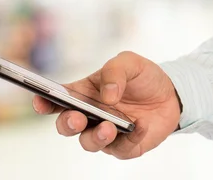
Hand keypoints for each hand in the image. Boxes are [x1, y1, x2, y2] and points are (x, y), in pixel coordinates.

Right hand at [33, 51, 180, 159]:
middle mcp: (89, 116)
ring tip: (109, 127)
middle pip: (66, 126)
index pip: (57, 99)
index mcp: (83, 93)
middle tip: (77, 118)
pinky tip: (139, 126)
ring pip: (88, 142)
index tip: (40, 100)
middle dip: (67, 124)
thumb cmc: (142, 77)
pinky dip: (130, 139)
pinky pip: (121, 149)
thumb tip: (107, 96)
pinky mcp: (124, 147)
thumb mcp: (129, 63)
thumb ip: (115, 71)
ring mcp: (105, 133)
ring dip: (96, 136)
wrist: (171, 94)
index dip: (44, 101)